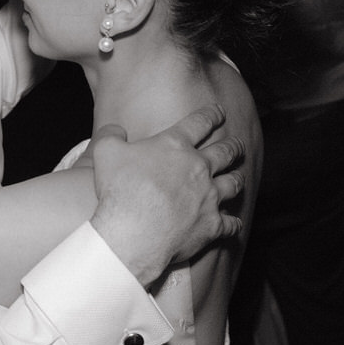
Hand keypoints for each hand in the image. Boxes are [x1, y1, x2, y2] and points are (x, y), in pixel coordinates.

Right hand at [88, 106, 244, 287]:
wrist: (134, 232)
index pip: (199, 123)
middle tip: (238, 145)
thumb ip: (111, 134)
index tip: (219, 112)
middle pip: (225, 152)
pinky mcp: (212, 224)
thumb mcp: (105, 151)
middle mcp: (198, 168)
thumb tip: (116, 130)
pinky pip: (231, 223)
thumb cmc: (119, 191)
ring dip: (237, 178)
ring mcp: (209, 196)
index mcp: (175, 146)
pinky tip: (233, 222)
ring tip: (238, 177)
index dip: (211, 114)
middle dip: (233, 146)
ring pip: (233, 183)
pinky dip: (233, 222)